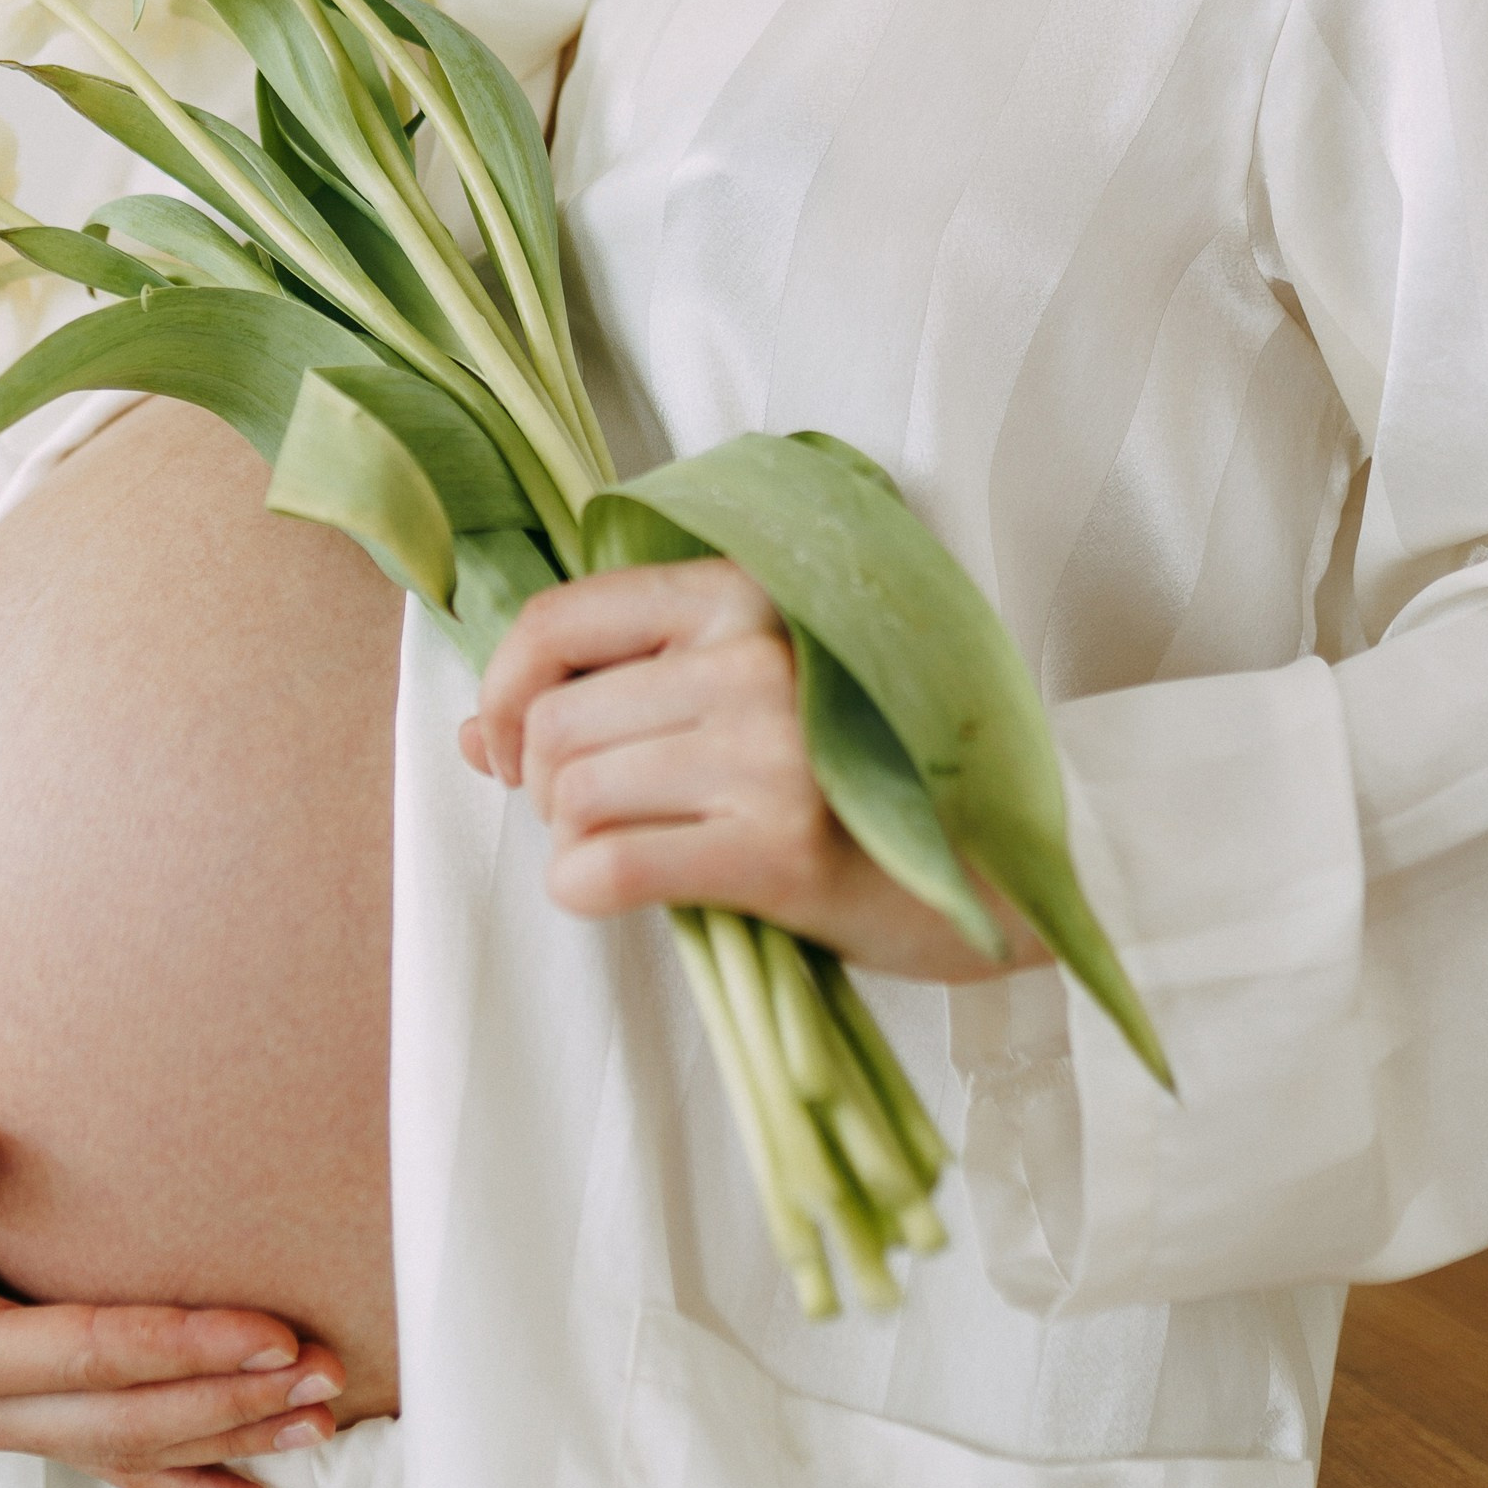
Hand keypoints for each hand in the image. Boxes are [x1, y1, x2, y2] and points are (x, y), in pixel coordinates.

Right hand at [0, 1091, 338, 1487]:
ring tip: (323, 1421)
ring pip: (130, 1449)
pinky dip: (191, 1485)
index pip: (78, 1353)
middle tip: (326, 1373)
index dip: (176, 1346)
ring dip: (229, 1440)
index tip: (267, 1330)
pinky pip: (116, 1463)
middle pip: (121, 1419)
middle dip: (229, 1401)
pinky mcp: (23, 1419)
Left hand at [461, 562, 1043, 983]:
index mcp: (747, 594)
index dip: (508, 690)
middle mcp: (756, 657)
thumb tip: (477, 734)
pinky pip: (608, 869)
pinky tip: (620, 893)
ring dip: (573, 840)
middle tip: (597, 815)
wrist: (1009, 860)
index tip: (515, 744)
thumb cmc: (871, 773)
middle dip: (546, 786)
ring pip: (572, 796)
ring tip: (632, 849)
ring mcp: (768, 751)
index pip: (562, 618)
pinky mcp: (777, 849)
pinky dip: (584, 891)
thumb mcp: (753, 693)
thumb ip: (623, 689)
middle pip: (557, 723)